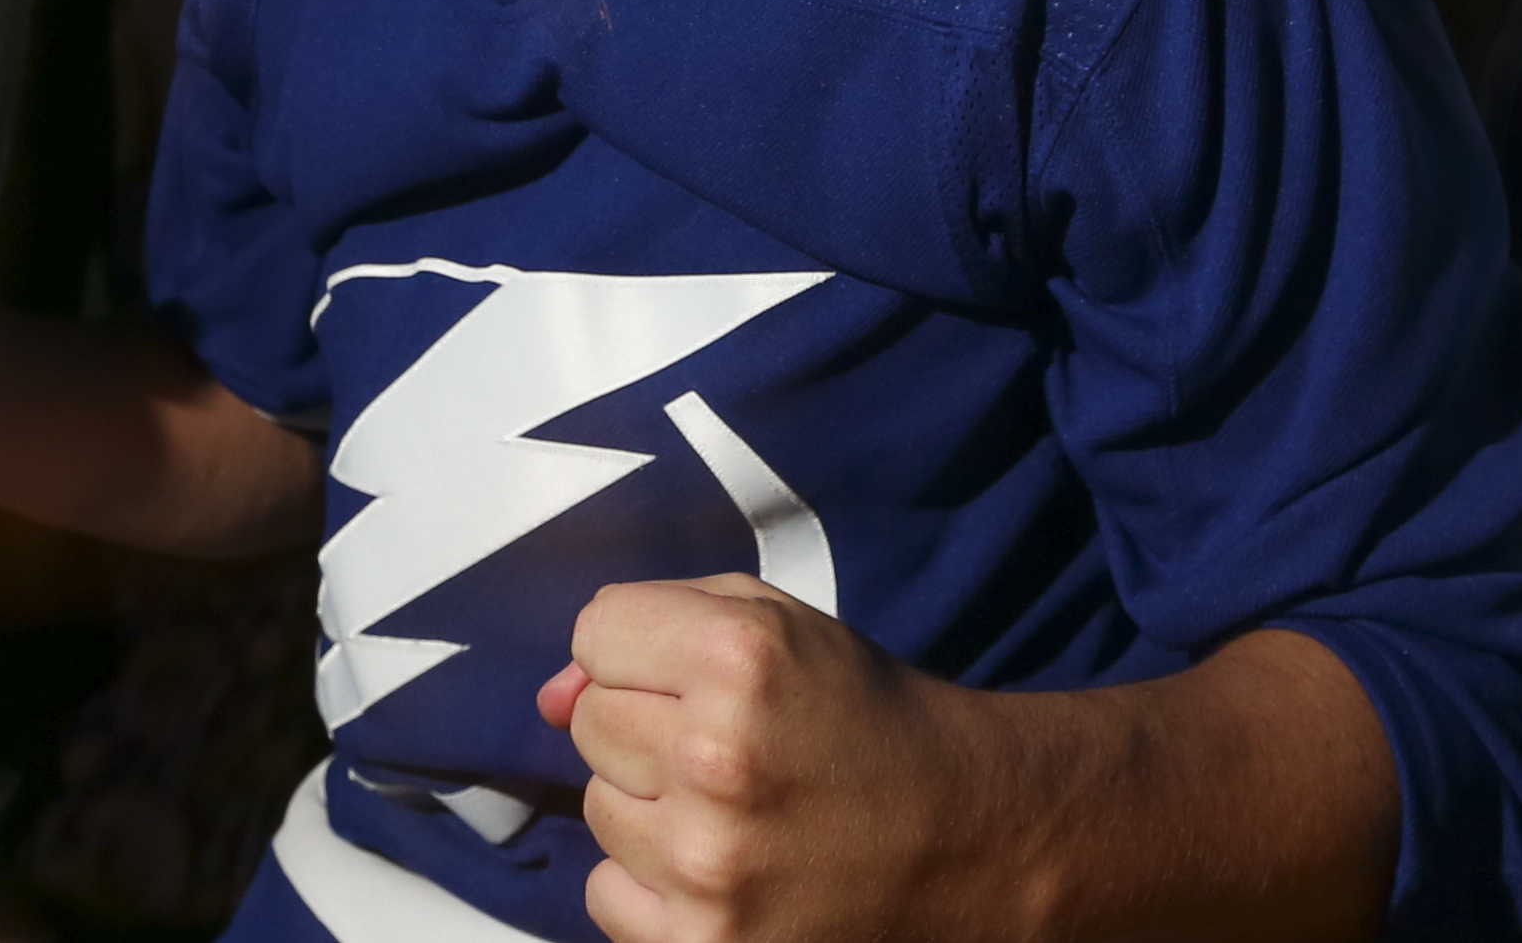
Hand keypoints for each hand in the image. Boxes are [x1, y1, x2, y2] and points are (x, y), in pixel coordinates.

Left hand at [540, 575, 989, 942]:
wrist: (973, 842)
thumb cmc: (869, 724)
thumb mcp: (783, 630)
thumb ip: (656, 625)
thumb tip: (549, 695)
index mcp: (741, 657)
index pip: (596, 633)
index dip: (646, 651)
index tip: (703, 676)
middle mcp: (716, 756)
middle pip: (589, 722)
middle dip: (649, 727)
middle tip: (735, 749)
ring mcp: (707, 864)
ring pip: (597, 809)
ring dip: (653, 809)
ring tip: (739, 812)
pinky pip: (607, 895)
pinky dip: (654, 888)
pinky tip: (728, 871)